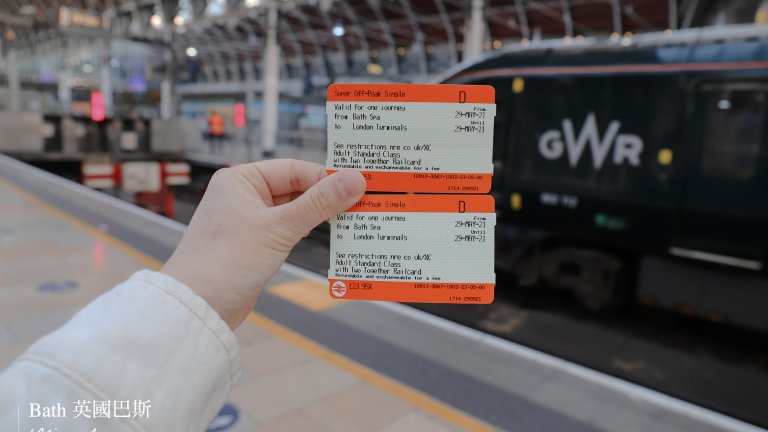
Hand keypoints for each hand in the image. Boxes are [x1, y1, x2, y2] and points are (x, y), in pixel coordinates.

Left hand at [161, 159, 365, 328]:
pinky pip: (289, 230)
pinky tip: (332, 238)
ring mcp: (249, 220)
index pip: (295, 169)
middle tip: (362, 203)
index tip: (359, 185)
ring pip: (295, 210)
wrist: (197, 307)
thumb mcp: (278, 228)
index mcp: (241, 179)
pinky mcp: (255, 244)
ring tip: (353, 220)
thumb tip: (354, 179)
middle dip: (327, 197)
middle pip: (297, 188)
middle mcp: (244, 195)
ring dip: (320, 216)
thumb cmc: (225, 262)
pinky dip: (308, 232)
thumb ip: (319, 203)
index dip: (327, 177)